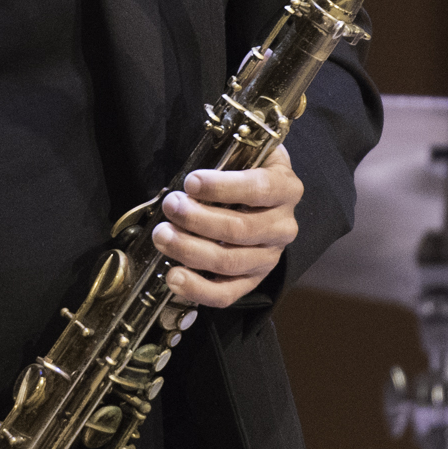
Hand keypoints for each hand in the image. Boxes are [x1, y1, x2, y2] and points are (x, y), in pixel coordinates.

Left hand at [153, 145, 301, 308]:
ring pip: (230, 262)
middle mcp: (283, 226)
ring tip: (162, 236)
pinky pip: (226, 294)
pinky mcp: (253, 280)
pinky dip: (197, 289)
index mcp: (286, 188)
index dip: (221, 187)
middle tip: (170, 206)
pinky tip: (173, 276)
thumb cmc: (245, 173)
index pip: (258, 189)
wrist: (262, 201)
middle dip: (197, 219)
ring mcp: (269, 257)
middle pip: (240, 230)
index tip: (190, 182)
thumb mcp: (245, 155)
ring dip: (190, 250)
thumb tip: (192, 172)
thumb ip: (227, 156)